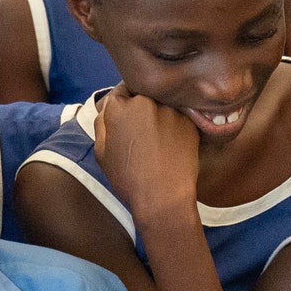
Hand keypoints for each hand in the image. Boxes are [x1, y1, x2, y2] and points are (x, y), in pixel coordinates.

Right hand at [93, 85, 200, 220]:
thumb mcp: (101, 152)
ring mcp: (169, 110)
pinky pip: (180, 117)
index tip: (129, 117)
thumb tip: (107, 106)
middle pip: (143, 95)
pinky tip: (174, 146)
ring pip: (163, 105)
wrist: (163, 199)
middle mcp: (145, 102)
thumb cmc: (129, 180)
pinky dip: (176, 126)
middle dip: (142, 108)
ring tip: (161, 140)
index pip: (120, 91)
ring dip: (161, 115)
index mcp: (119, 107)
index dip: (124, 104)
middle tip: (145, 131)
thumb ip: (102, 122)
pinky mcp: (189, 122)